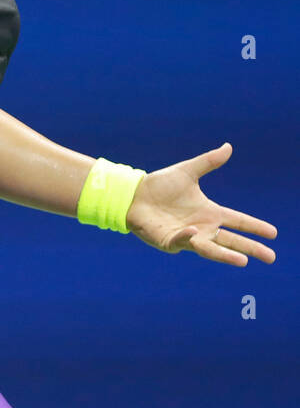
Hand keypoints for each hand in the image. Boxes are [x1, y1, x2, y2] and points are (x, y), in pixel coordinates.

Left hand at [125, 142, 277, 266]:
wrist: (133, 194)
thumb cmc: (159, 185)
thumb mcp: (187, 172)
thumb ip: (208, 162)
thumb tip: (228, 146)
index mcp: (209, 212)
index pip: (237, 221)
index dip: (254, 227)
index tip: (273, 233)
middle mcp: (202, 227)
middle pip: (231, 241)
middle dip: (251, 248)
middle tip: (271, 257)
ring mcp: (187, 236)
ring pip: (211, 249)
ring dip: (227, 255)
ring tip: (244, 261)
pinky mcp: (169, 241)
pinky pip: (183, 241)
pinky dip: (189, 237)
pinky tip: (196, 233)